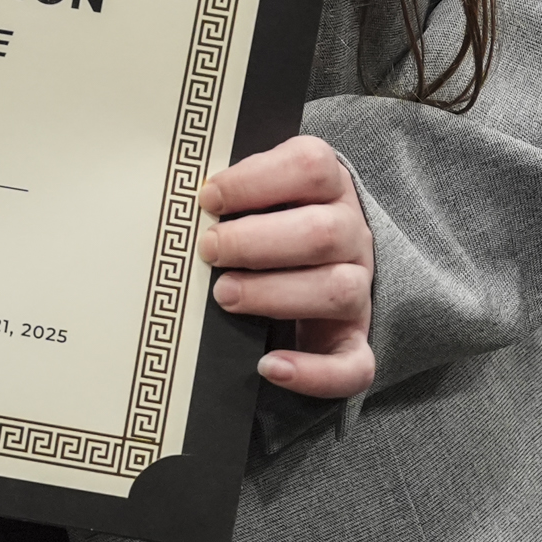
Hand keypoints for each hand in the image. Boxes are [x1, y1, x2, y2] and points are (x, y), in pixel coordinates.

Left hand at [199, 134, 376, 399]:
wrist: (316, 262)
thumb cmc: (271, 219)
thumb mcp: (260, 192)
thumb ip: (233, 190)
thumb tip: (182, 199)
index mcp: (329, 187)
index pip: (309, 168)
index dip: (256, 180)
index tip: (208, 197)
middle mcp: (351, 234)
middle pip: (322, 233)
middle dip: (256, 242)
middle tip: (210, 250)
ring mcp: (359, 288)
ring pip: (337, 291)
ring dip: (274, 294)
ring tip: (225, 295)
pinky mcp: (354, 340)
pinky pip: (354, 365)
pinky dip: (314, 373)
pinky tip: (270, 367)